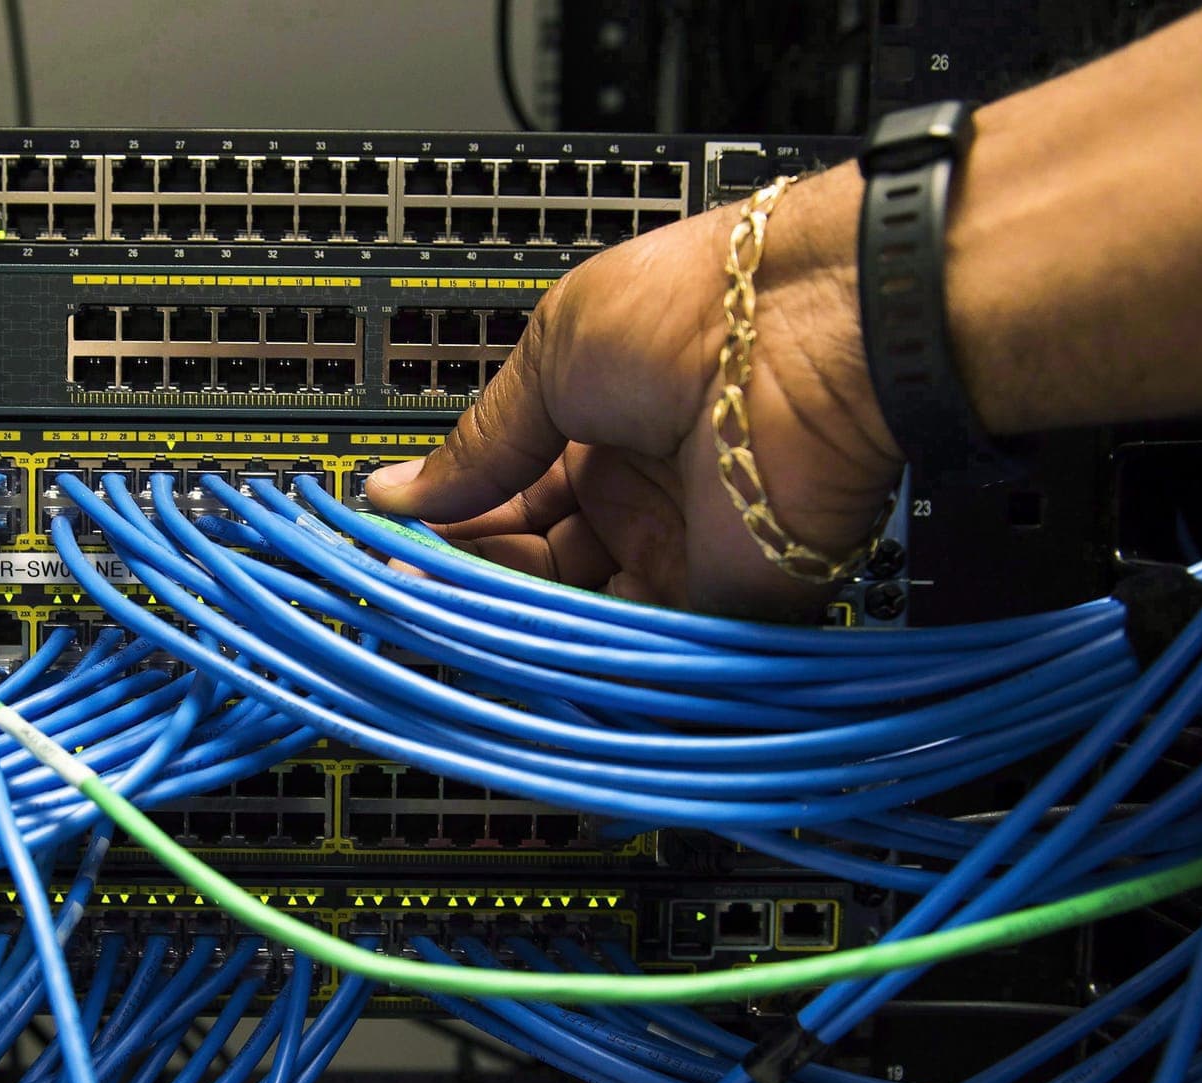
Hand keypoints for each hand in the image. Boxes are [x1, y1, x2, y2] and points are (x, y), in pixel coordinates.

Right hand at [365, 166, 905, 618]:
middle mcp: (637, 497)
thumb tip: (396, 491)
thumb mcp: (550, 360)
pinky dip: (574, 652)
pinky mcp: (716, 605)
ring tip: (448, 608)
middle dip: (471, 574)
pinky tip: (513, 636)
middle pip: (532, 563)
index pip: (507, 501)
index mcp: (599, 429)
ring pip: (573, 612)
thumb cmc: (692, 310)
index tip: (397, 542)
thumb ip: (480, 445)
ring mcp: (677, 552)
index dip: (453, 522)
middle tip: (410, 582)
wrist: (806, 334)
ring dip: (512, 616)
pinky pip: (633, 647)